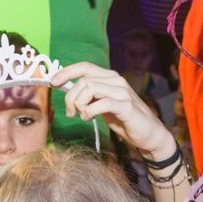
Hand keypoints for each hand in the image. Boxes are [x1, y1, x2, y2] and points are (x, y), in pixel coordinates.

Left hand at [51, 62, 174, 158]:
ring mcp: (122, 92)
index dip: (67, 72)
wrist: (148, 134)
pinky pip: (101, 102)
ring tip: (80, 116)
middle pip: (84, 79)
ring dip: (79, 103)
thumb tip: (69, 93)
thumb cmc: (124, 120)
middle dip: (70, 96)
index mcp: (109, 78)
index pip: (85, 67)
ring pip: (90, 88)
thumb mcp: (103, 105)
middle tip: (70, 113)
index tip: (53, 82)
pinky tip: (88, 117)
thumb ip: (90, 97)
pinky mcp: (126, 106)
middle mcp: (116, 81)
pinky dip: (90, 110)